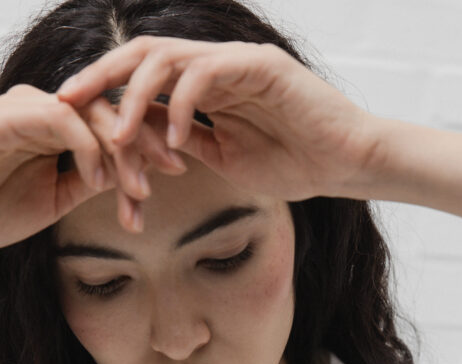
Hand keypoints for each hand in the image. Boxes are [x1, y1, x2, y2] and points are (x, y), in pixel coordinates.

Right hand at [0, 83, 187, 246]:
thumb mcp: (57, 199)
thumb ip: (91, 182)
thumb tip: (131, 179)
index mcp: (58, 126)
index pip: (112, 124)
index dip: (147, 144)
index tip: (177, 170)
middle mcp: (46, 109)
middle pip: (110, 112)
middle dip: (147, 140)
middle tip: (176, 168)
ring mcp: (29, 108)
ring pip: (93, 115)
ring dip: (123, 153)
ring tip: (140, 189)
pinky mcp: (14, 116)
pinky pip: (65, 122)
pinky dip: (90, 151)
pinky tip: (101, 182)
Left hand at [55, 36, 387, 202]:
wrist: (348, 163)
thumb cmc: (299, 164)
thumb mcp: (229, 159)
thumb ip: (192, 143)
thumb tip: (148, 141)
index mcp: (210, 86)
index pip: (148, 76)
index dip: (107, 89)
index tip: (73, 111)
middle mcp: (219, 66)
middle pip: (144, 54)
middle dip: (101, 76)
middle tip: (68, 98)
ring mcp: (237, 62)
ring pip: (168, 58)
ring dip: (135, 95)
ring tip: (118, 132)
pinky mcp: (259, 66)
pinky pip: (205, 76)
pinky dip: (182, 107)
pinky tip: (176, 142)